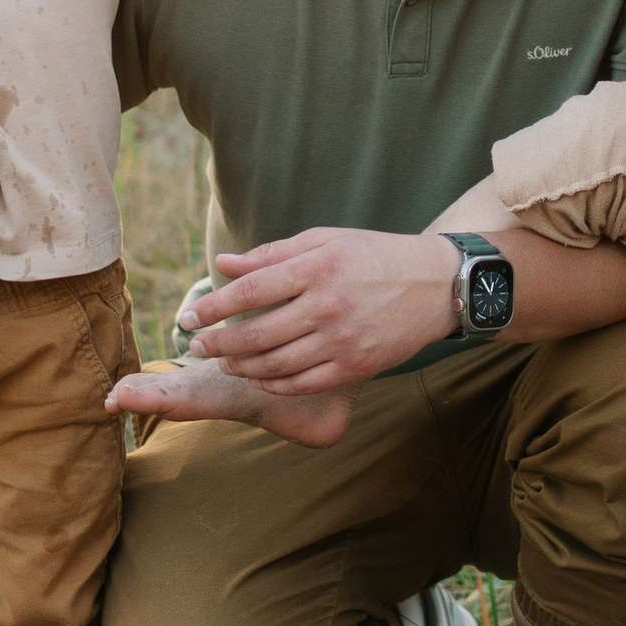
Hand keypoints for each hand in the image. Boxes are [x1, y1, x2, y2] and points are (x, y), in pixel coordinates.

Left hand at [179, 229, 459, 389]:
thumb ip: (272, 254)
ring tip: (225, 362)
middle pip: (256, 334)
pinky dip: (274, 384)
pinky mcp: (356, 366)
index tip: (188, 318)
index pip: (250, 290)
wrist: (436, 285)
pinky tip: (260, 378)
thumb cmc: (374, 256)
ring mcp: (343, 340)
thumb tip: (223, 264)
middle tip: (195, 346)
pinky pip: (303, 384)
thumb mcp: (325, 241)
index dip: (212, 307)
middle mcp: (328, 305)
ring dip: (241, 367)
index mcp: (317, 267)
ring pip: (276, 365)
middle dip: (217, 344)